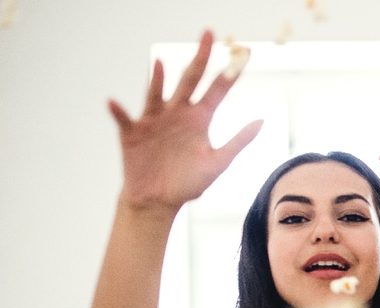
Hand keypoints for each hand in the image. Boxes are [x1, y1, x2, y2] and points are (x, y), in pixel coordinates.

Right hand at [111, 30, 261, 214]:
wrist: (159, 201)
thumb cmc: (188, 183)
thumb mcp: (218, 163)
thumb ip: (239, 142)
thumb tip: (263, 121)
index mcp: (200, 119)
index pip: (217, 90)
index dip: (229, 72)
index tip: (242, 52)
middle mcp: (177, 113)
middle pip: (190, 80)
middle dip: (200, 58)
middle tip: (209, 33)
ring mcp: (154, 121)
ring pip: (157, 94)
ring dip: (158, 80)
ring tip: (161, 63)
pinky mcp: (133, 134)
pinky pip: (124, 120)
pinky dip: (119, 112)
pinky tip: (114, 103)